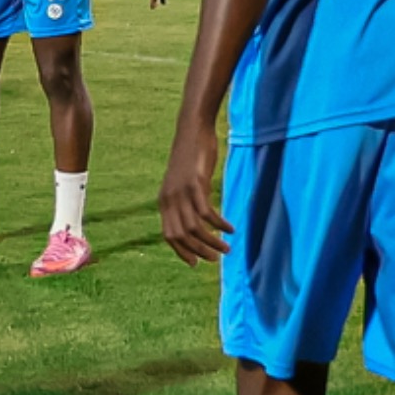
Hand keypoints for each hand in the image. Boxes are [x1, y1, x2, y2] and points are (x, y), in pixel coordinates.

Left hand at [158, 124, 225, 265]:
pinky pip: (207, 213)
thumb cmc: (191, 157)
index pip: (169, 235)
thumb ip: (185, 201)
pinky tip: (231, 229)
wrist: (192, 131)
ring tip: (227, 249)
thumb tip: (196, 222)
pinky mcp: (195, 184)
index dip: (182, 252)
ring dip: (212, 242)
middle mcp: (169, 199)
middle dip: (199, 251)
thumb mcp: (183, 183)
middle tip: (216, 259)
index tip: (195, 263)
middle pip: (182, 236)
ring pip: (195, 228)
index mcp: (164, 201)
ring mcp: (181, 192)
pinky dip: (219, 224)